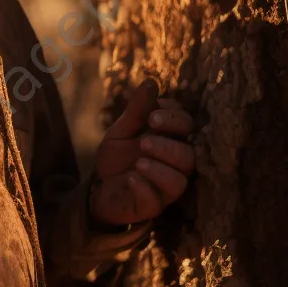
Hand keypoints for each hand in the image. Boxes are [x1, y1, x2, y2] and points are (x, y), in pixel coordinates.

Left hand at [90, 78, 194, 226]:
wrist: (98, 187)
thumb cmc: (116, 157)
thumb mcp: (122, 130)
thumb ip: (137, 110)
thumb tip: (151, 81)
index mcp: (171, 139)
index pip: (187, 125)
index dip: (174, 118)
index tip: (152, 115)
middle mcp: (175, 162)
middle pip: (189, 154)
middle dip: (168, 145)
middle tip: (144, 141)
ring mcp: (166, 185)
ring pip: (181, 178)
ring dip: (160, 166)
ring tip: (139, 161)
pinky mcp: (154, 205)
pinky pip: (158, 199)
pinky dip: (145, 187)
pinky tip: (131, 178)